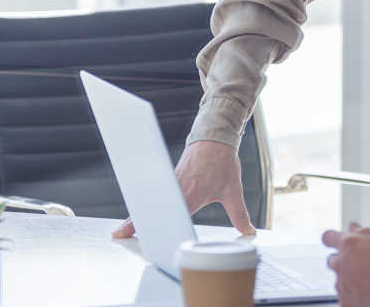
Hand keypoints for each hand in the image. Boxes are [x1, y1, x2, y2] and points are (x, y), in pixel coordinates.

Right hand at [111, 139, 253, 237]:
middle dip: (136, 221)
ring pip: (151, 199)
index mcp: (191, 193)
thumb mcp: (233, 190)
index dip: (155, 225)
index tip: (141, 233)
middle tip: (120, 233)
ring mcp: (171, 181)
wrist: (215, 136)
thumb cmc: (223, 162)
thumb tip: (248, 231)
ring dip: (138, 212)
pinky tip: (138, 212)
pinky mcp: (169, 176)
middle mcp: (177, 188)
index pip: (169, 214)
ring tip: (124, 228)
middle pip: (153, 208)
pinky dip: (145, 202)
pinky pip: (154, 192)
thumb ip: (240, 214)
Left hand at [323, 222, 369, 306]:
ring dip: (348, 276)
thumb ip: (366, 233)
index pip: (328, 237)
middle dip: (341, 260)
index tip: (338, 242)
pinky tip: (367, 291)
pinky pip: (345, 293)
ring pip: (339, 277)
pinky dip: (353, 291)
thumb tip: (354, 227)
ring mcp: (340, 282)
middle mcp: (340, 262)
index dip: (332, 240)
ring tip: (366, 280)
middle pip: (331, 259)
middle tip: (358, 263)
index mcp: (348, 244)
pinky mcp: (343, 299)